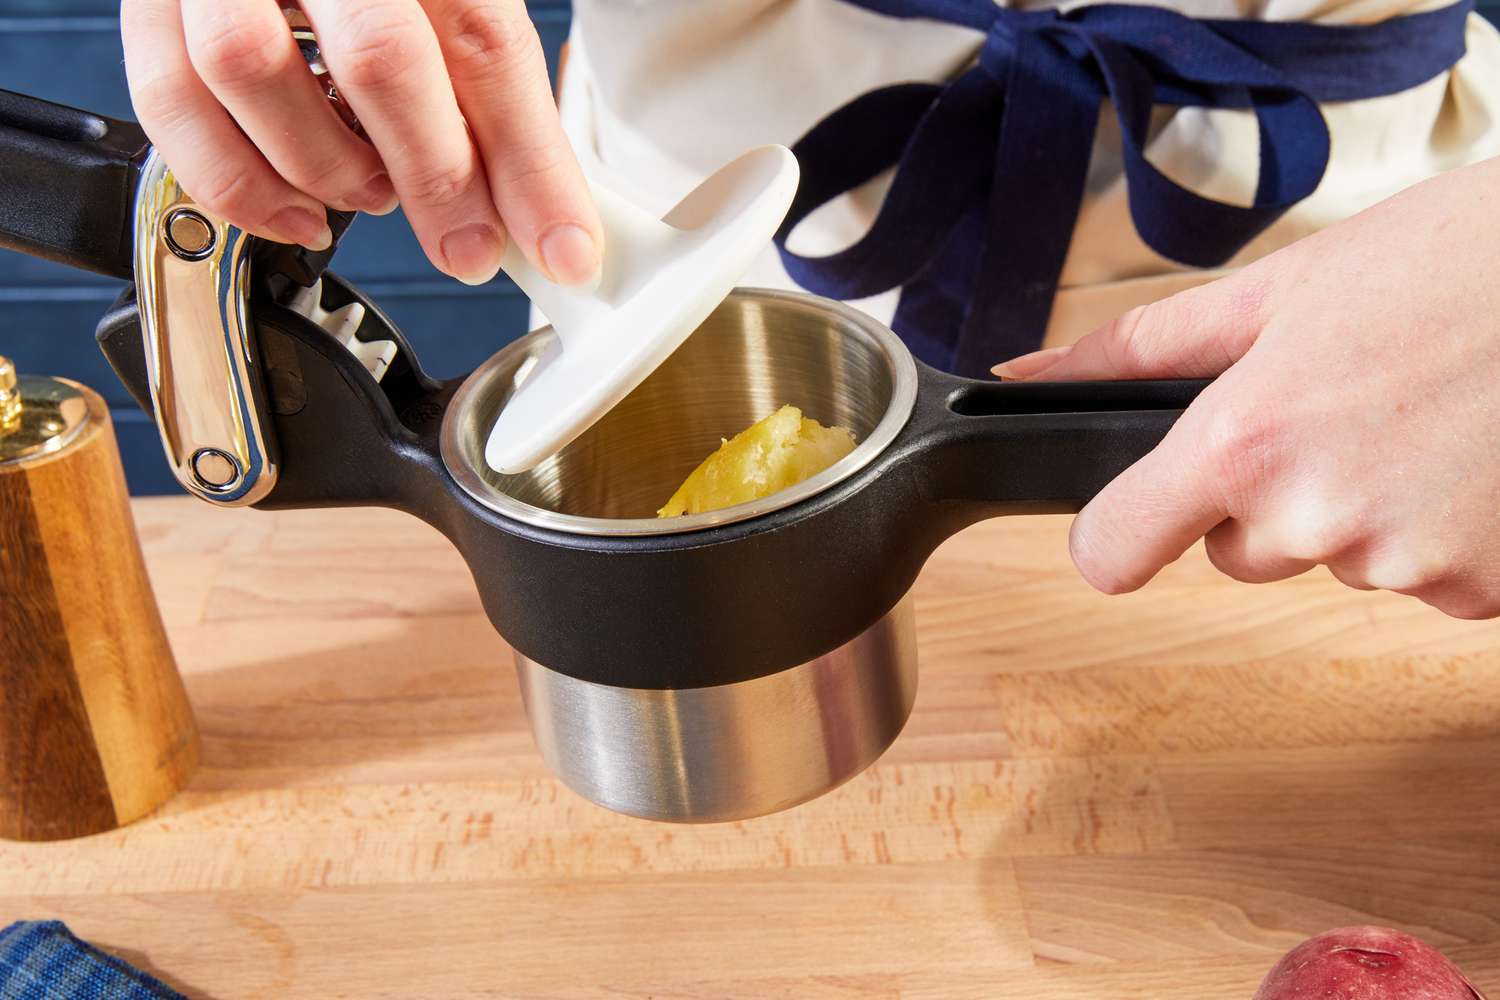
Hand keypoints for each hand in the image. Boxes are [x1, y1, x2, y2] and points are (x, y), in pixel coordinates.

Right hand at [120, 0, 601, 286]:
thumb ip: (487, 84)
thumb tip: (538, 211)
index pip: (486, 42)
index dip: (530, 161)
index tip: (561, 246)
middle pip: (381, 55)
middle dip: (438, 179)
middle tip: (468, 248)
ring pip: (251, 69)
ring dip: (328, 167)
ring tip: (373, 195)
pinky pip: (169, 95)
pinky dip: (233, 179)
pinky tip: (294, 212)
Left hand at [993, 156, 1499, 618]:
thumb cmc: (1449, 261)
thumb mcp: (1277, 290)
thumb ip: (1136, 350)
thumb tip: (1026, 377)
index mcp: (1244, 443)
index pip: (1114, 552)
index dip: (1115, 537)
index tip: (1131, 522)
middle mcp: (1316, 518)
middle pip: (1238, 550)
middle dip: (1269, 496)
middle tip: (1343, 407)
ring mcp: (1407, 565)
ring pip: (1334, 560)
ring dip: (1363, 507)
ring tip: (1423, 418)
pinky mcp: (1483, 594)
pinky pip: (1420, 579)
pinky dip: (1438, 532)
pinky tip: (1471, 458)